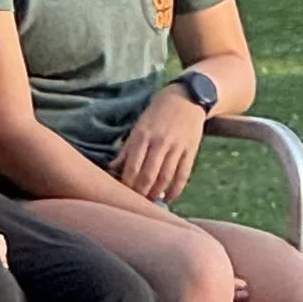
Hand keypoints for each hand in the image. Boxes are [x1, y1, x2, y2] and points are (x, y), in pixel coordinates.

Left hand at [110, 86, 206, 204]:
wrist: (187, 98)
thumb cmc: (157, 114)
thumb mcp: (138, 127)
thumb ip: (127, 149)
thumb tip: (112, 168)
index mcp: (142, 136)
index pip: (132, 167)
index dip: (127, 185)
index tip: (122, 194)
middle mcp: (159, 142)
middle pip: (148, 176)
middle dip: (140, 193)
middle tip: (136, 203)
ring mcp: (176, 147)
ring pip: (165, 178)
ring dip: (157, 193)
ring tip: (150, 202)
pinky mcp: (191, 151)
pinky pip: (183, 175)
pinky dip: (176, 190)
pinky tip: (169, 198)